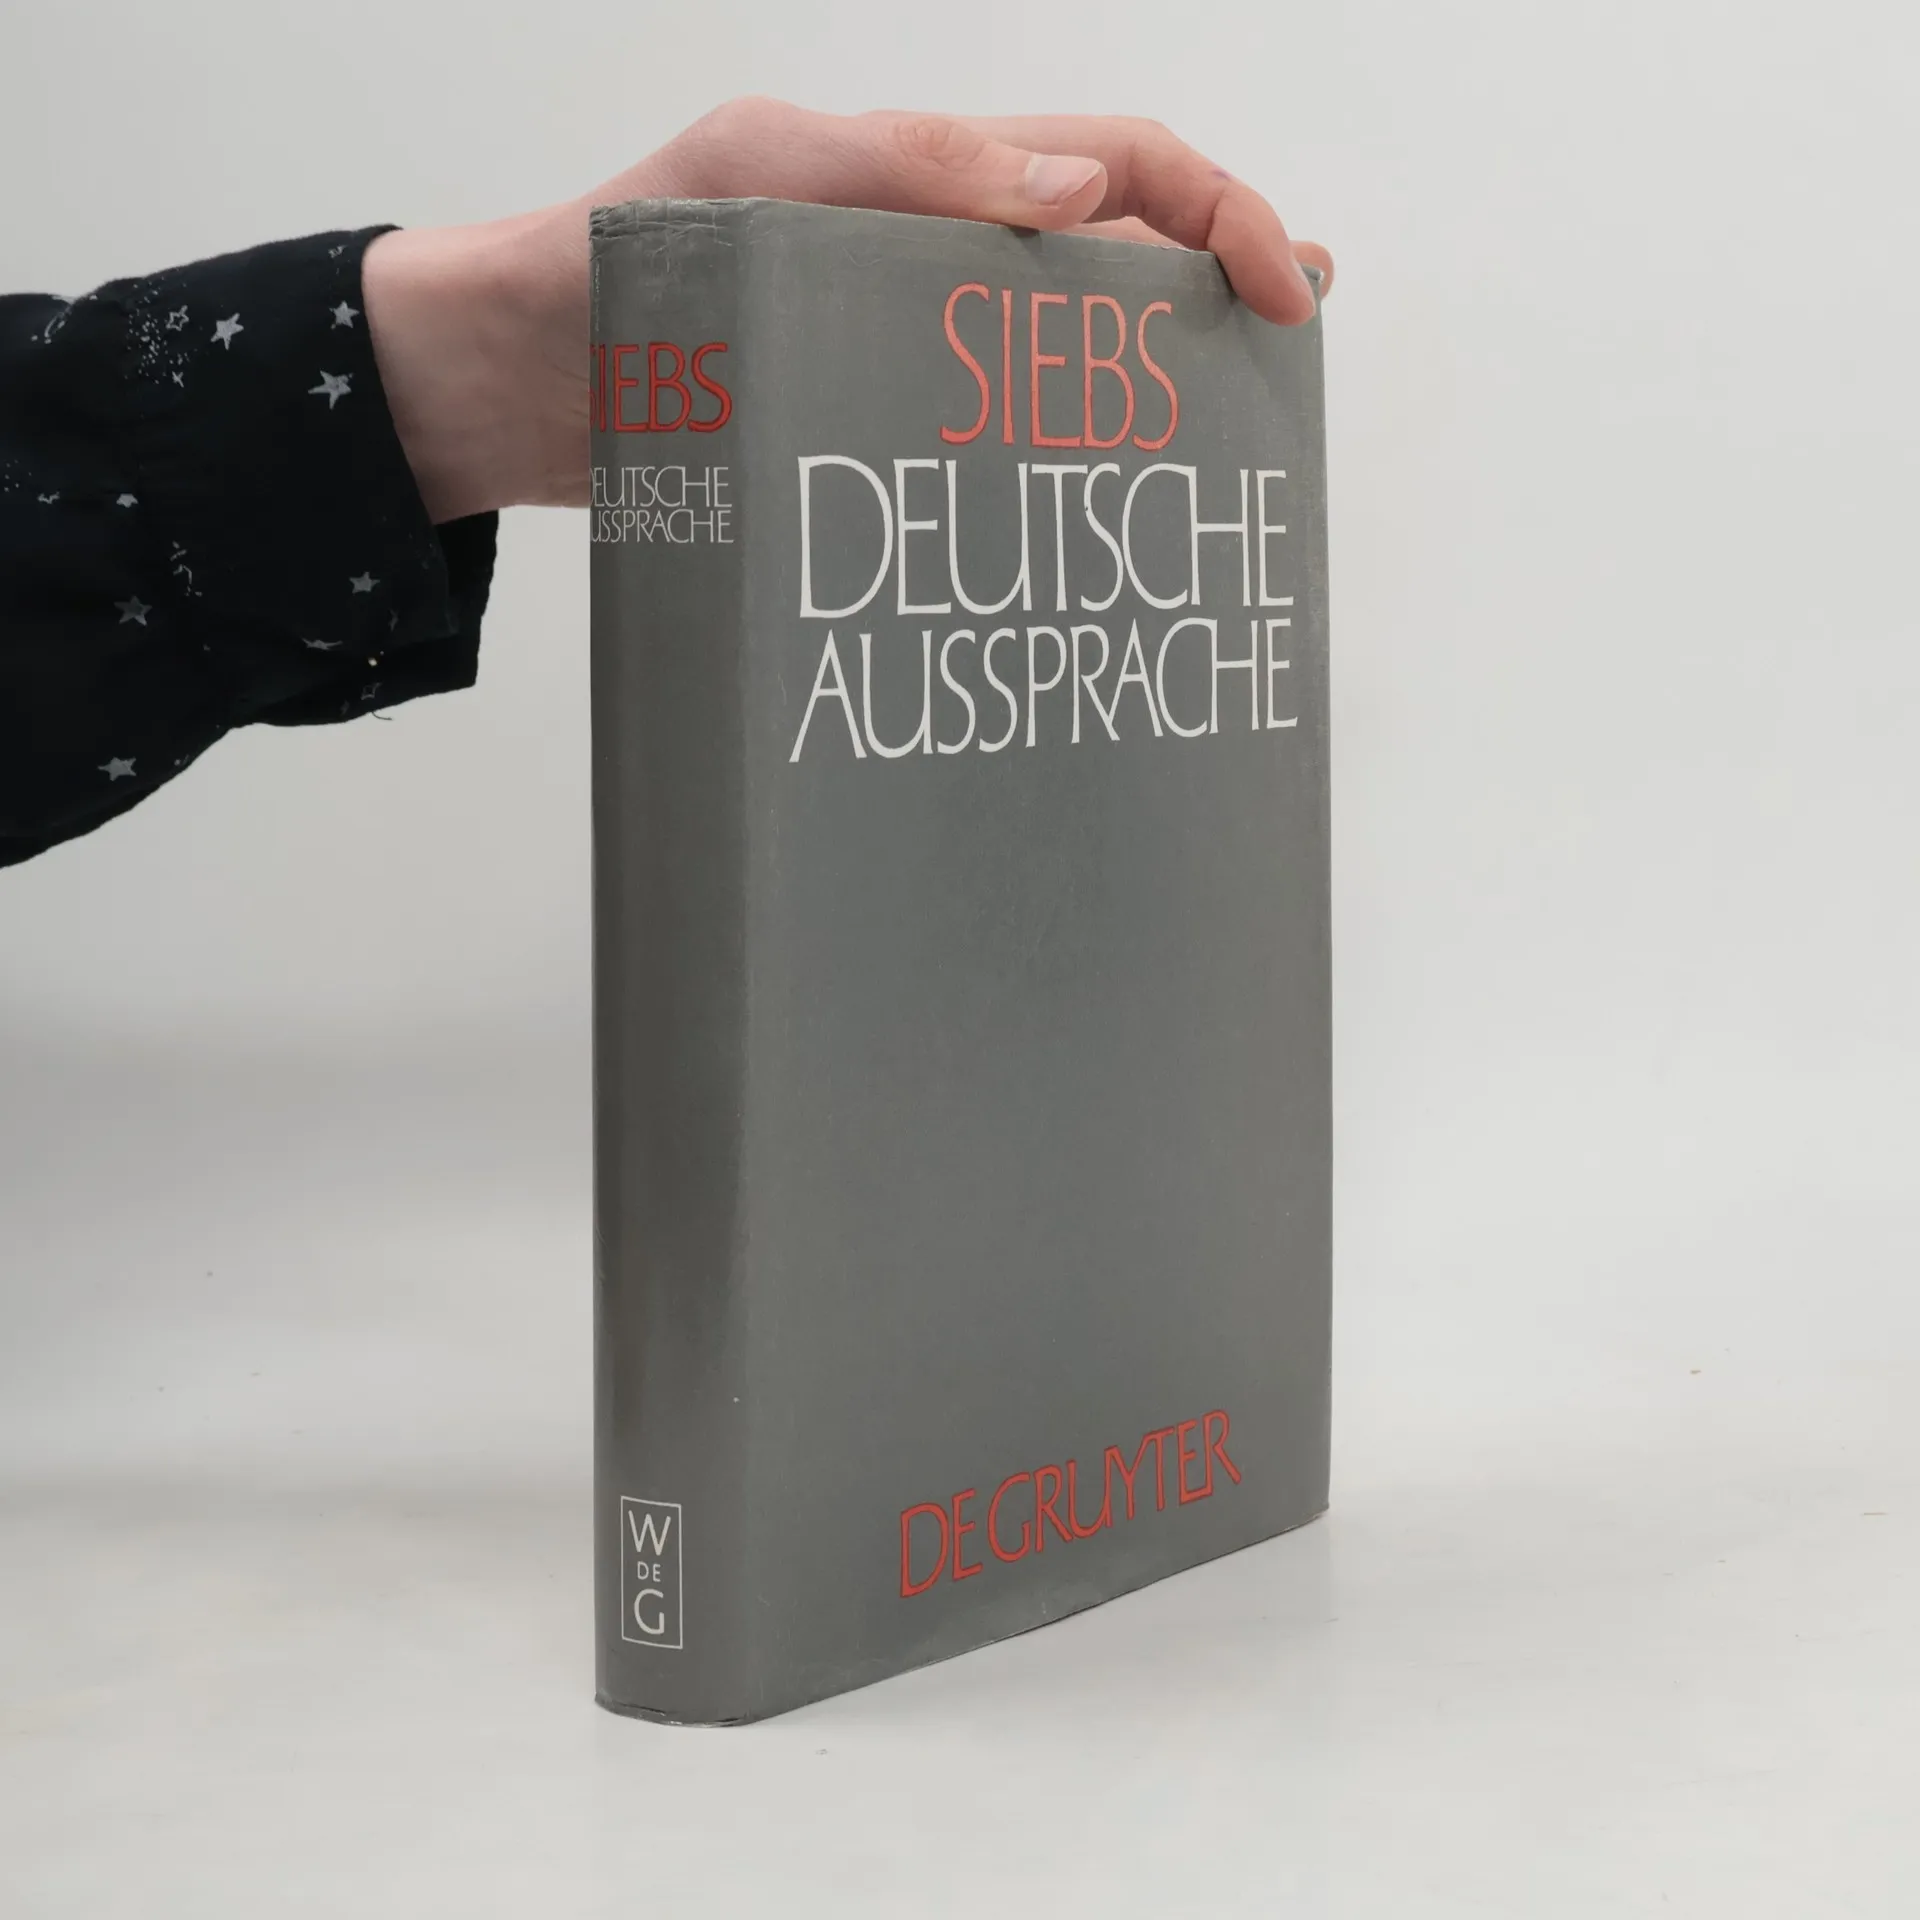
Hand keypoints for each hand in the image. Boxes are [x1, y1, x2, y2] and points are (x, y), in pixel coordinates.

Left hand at [362, 98, 1334, 523]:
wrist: (510, 384)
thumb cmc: (622, 259)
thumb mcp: (758, 170)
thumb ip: (909, 166)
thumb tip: (1081, 191)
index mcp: (934, 181)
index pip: (1126, 168)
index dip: (1224, 214)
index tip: (1286, 292)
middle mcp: (937, 266)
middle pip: (1120, 265)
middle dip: (1217, 298)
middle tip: (1284, 362)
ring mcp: (906, 357)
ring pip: (1066, 367)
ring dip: (1148, 398)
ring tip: (1212, 460)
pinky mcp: (868, 442)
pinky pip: (987, 449)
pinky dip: (1051, 477)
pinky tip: (1081, 527)